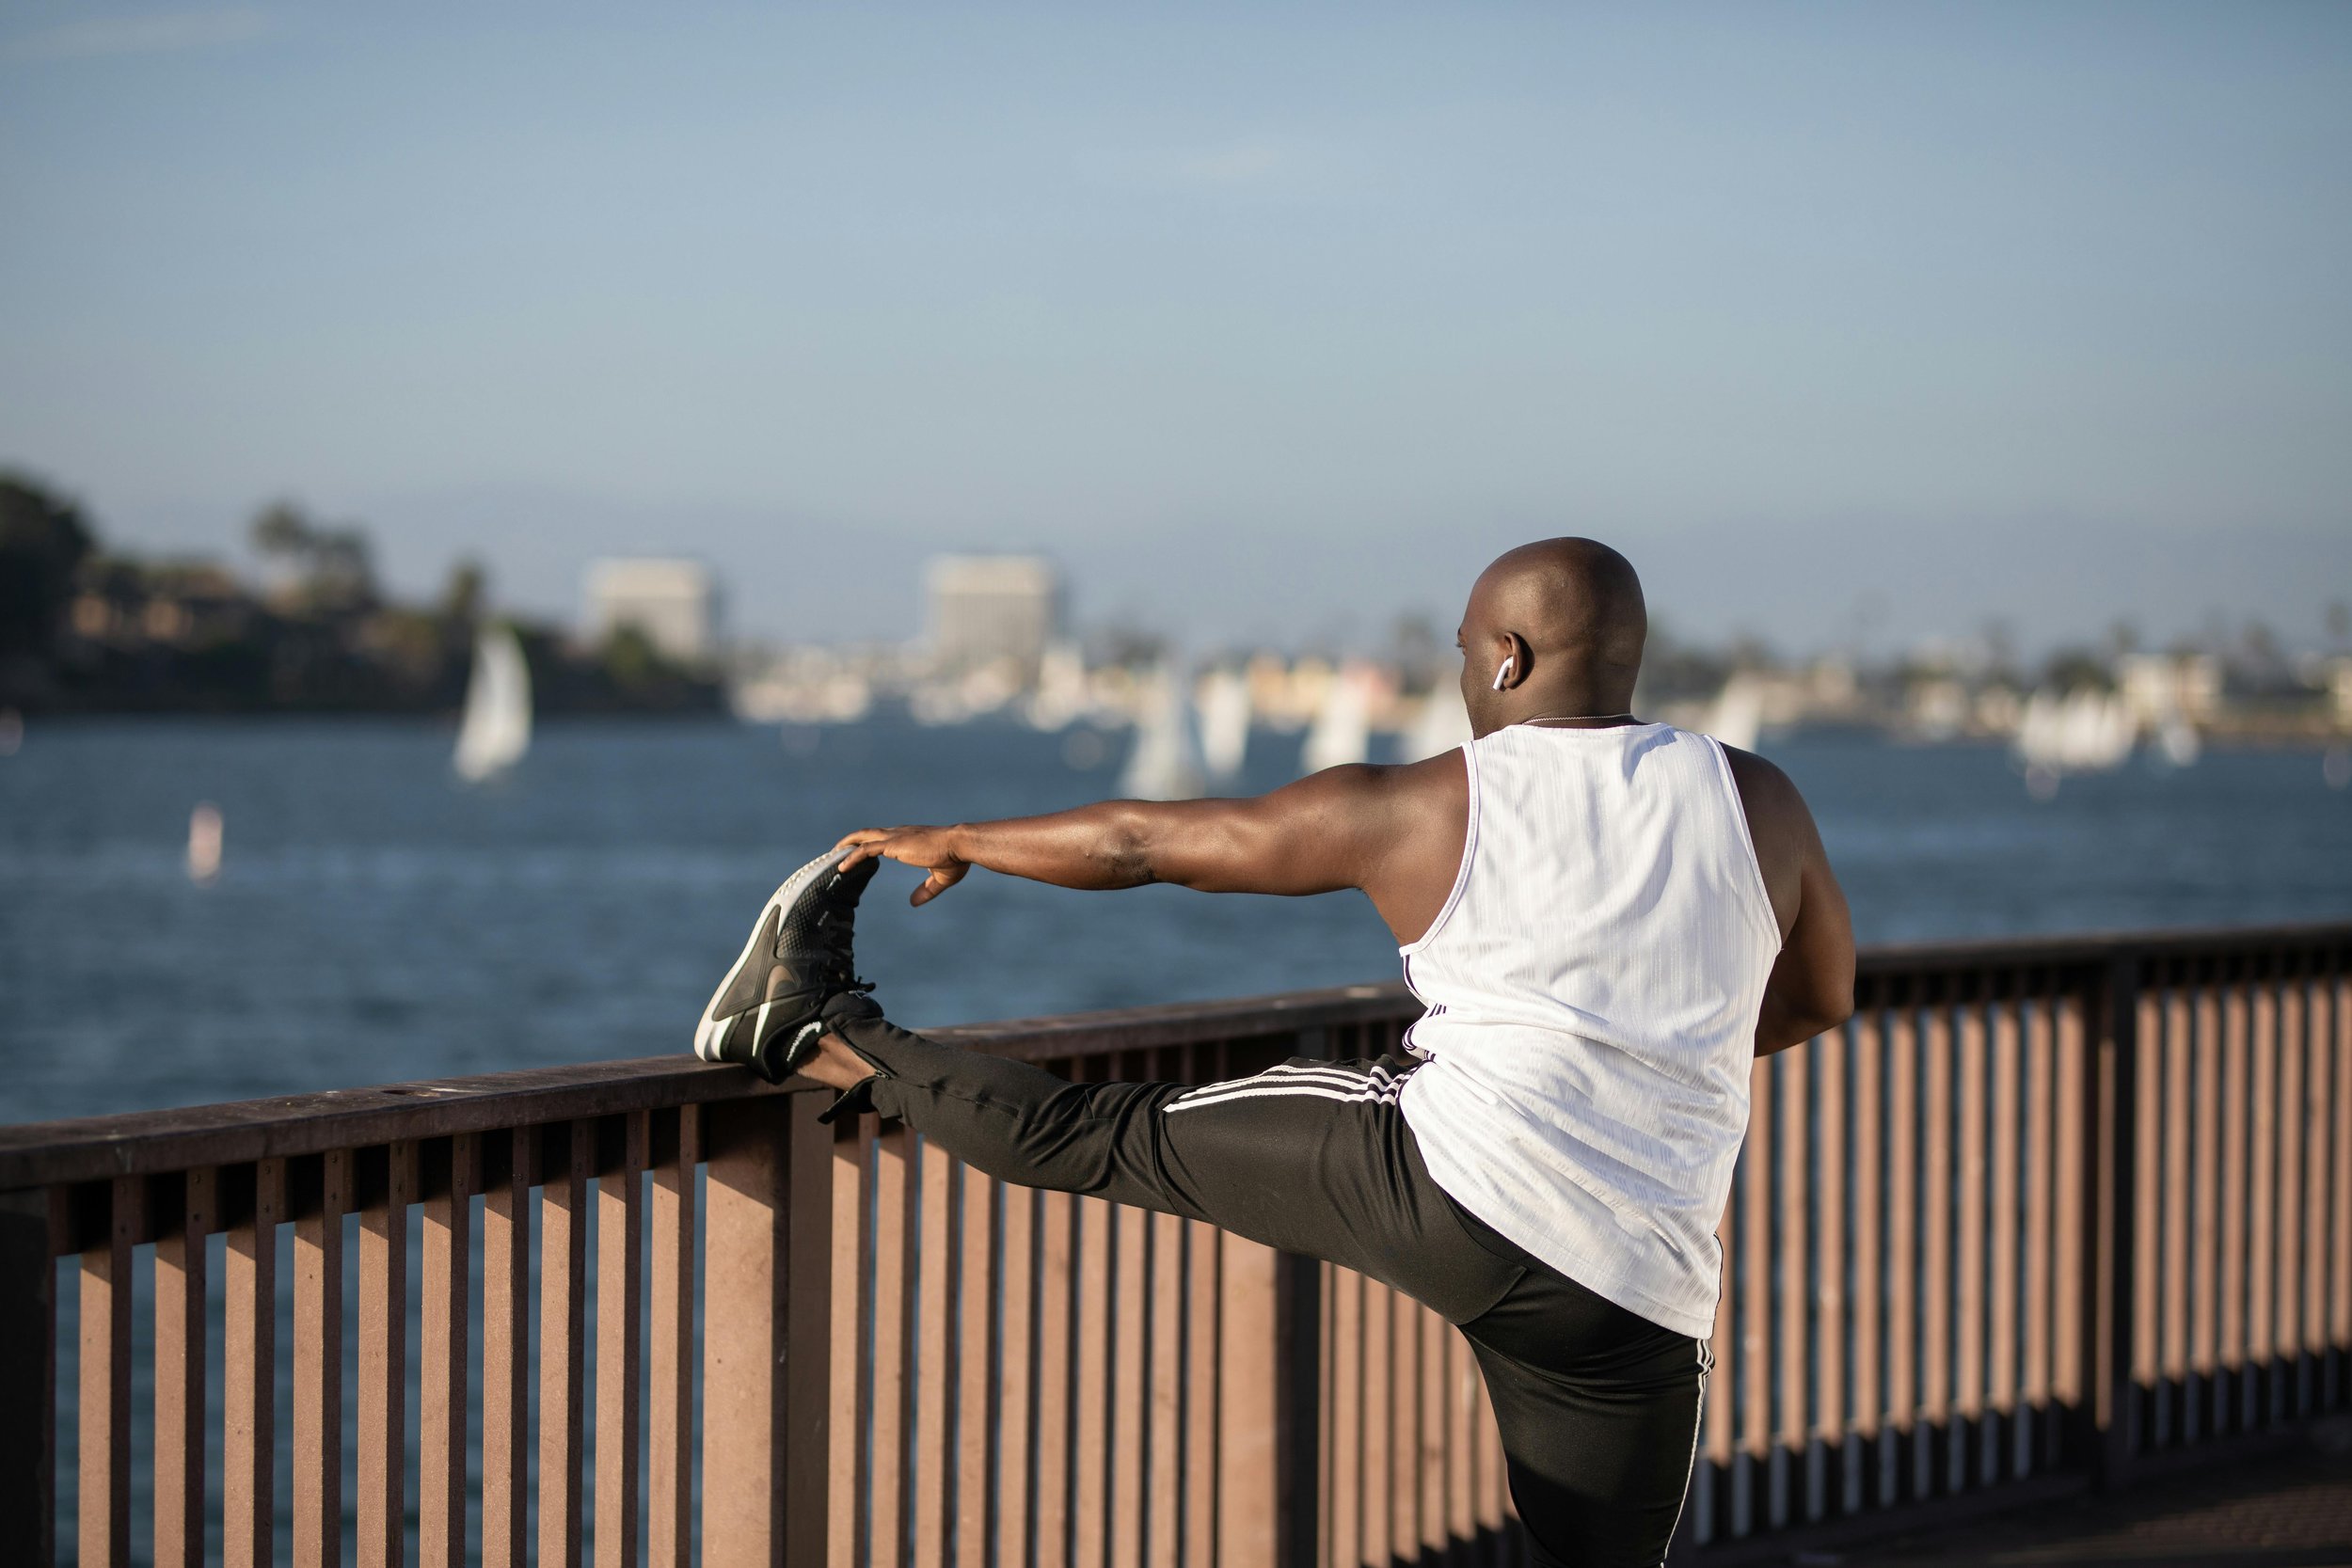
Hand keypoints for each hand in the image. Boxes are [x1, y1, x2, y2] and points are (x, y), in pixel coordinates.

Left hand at [834, 825, 969, 906]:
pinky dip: (851, 857)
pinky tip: (841, 867)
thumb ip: (926, 890)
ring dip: (846, 846)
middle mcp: (899, 834)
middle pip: (868, 834)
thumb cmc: (955, 859)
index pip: (883, 838)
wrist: (960, 846)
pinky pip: (865, 849)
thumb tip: (912, 902)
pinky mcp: (893, 844)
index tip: (859, 853)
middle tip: (838, 852)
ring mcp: (895, 837)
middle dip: (852, 841)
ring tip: (832, 857)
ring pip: (862, 838)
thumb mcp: (939, 879)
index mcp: (909, 839)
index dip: (870, 844)